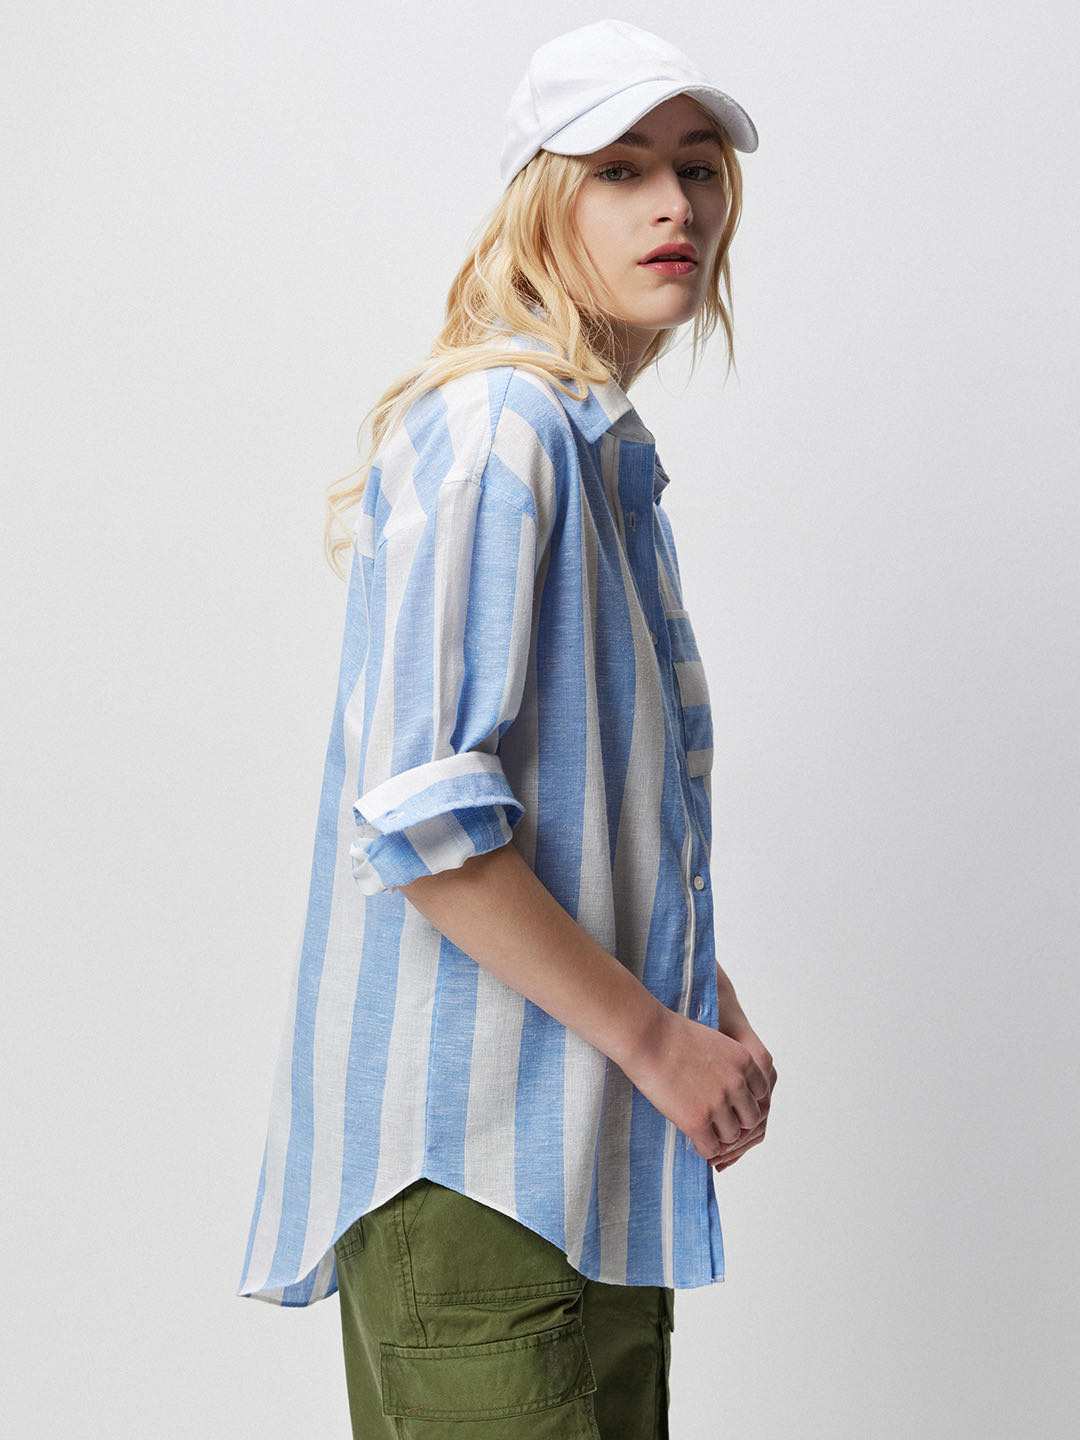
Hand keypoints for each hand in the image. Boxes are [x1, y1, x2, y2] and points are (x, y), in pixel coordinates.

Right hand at [620, 1005, 770, 1160]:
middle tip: (718, 1123)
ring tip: (702, 1130)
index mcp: (745, 1062)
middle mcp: (737, 1084)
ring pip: (732, 1137)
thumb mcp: (715, 1042)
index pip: (761, 1095)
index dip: (745, 1102)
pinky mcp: (697, 1121)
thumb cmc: (672, 1035)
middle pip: (751, 1119)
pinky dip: (703, 1148)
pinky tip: (692, 1139)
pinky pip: (710, 1148)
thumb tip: (731, 1089)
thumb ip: (730, 1066)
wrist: (646, 1036)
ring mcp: (718, 1104)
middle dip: (736, 1121)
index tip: (732, 1106)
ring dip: (718, 1136)